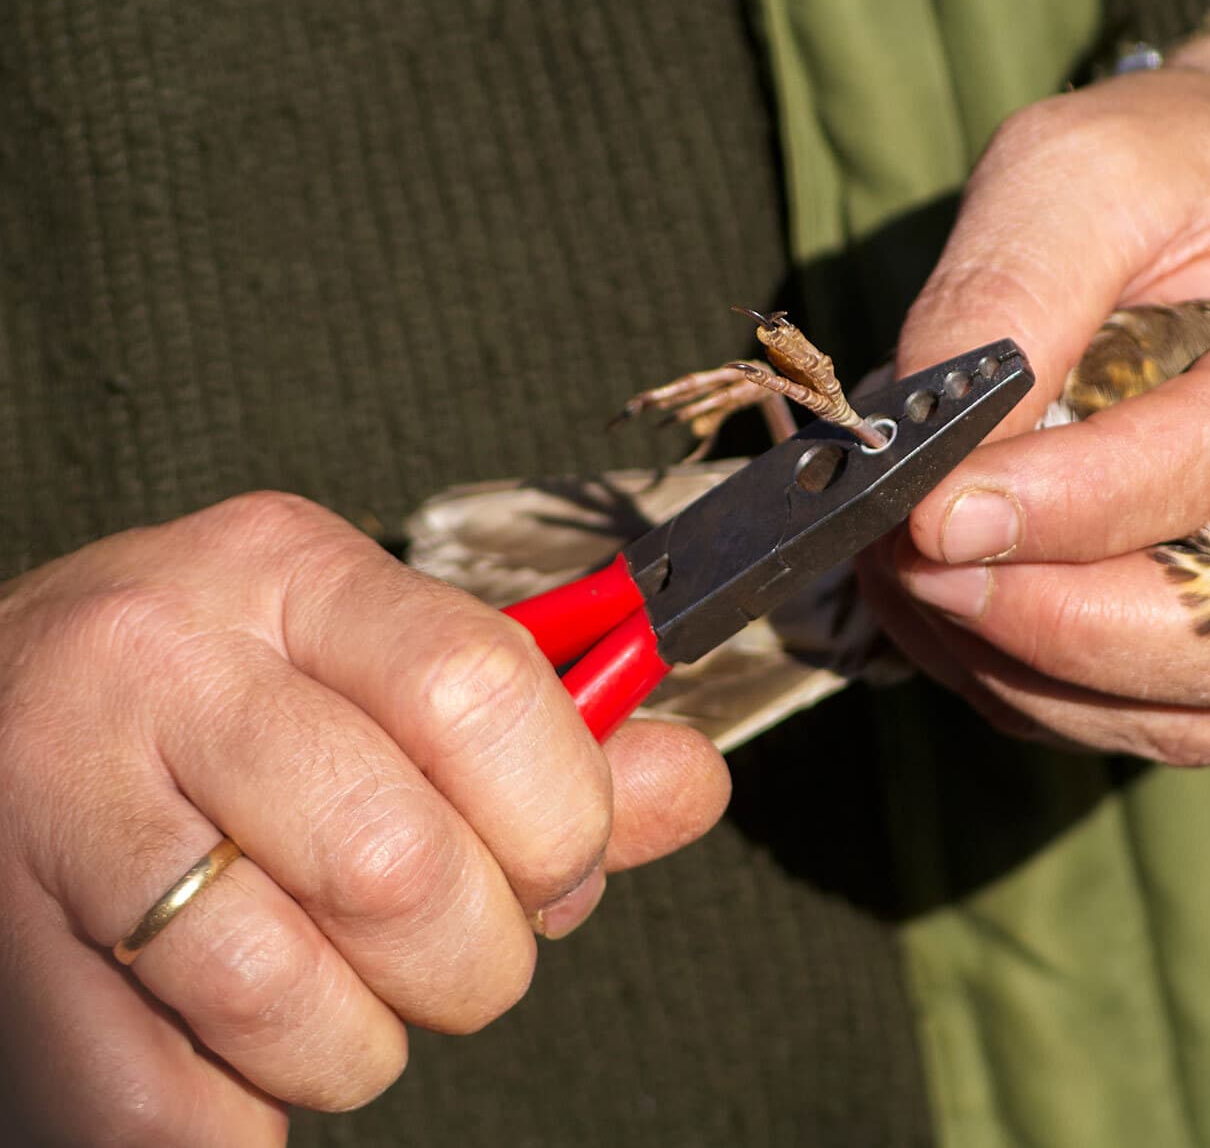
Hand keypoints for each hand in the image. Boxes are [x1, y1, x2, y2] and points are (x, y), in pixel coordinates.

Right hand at [0, 494, 729, 1145]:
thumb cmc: (217, 706)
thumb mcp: (372, 671)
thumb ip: (541, 737)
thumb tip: (690, 786)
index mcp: (288, 572)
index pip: (483, 693)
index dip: (560, 819)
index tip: (557, 862)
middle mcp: (164, 663)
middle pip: (401, 865)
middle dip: (476, 957)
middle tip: (454, 951)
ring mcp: (57, 799)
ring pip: (292, 998)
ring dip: (357, 1046)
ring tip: (335, 998)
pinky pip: (174, 1103)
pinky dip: (242, 1113)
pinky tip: (233, 1045)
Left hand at [859, 33, 1209, 765]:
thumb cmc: (1188, 172)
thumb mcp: (1093, 168)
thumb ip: (1017, 292)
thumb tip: (924, 448)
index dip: (1086, 502)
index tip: (939, 511)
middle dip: (1050, 612)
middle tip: (908, 555)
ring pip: (1194, 705)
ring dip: (1025, 662)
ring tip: (906, 575)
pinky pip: (1160, 721)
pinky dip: (1035, 686)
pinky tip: (949, 611)